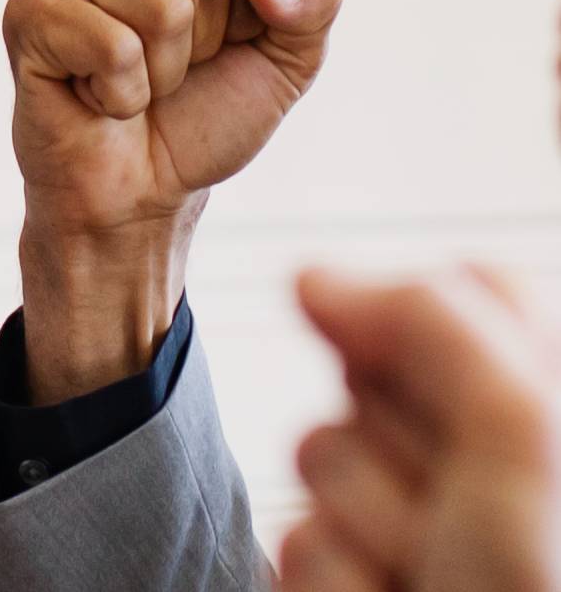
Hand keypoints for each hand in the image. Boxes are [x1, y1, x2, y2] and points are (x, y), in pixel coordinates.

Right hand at [3, 0, 344, 399]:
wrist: (141, 194)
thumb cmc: (202, 117)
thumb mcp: (288, 58)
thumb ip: (314, 1)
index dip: (246, 9)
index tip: (213, 43)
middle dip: (202, 39)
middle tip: (166, 69)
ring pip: (161, 8)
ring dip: (161, 72)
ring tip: (129, 85)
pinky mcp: (25, 14)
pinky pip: (114, 47)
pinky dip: (122, 94)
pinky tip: (96, 98)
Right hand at [282, 266, 560, 591]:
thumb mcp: (517, 433)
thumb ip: (427, 321)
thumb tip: (308, 274)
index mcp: (542, 399)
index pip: (469, 286)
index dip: (428, 327)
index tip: (444, 387)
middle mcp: (485, 451)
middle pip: (375, 366)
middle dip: (393, 435)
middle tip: (456, 500)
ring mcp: (415, 511)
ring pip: (322, 453)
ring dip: (365, 518)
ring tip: (430, 570)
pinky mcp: (354, 567)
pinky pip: (301, 536)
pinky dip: (340, 577)